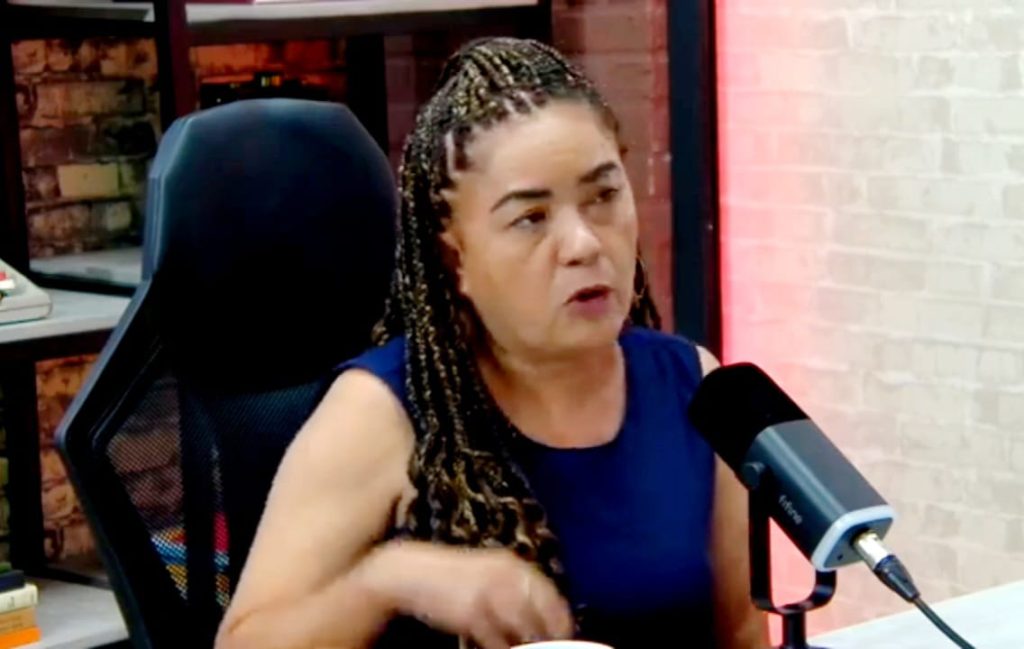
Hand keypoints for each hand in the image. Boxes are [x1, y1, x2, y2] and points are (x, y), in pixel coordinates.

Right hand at [363, 541, 573, 648]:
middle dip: (548, 637)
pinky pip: (497, 642)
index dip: (561, 620)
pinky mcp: (471, 614)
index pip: (550, 596)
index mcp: (513, 566)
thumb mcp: (489, 573)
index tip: (566, 637)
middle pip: (541, 616)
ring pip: (522, 631)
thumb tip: (543, 618)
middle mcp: (505, 578)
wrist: (412, 573)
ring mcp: (488, 596)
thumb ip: (515, 590)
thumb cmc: (455, 578)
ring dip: (527, 646)